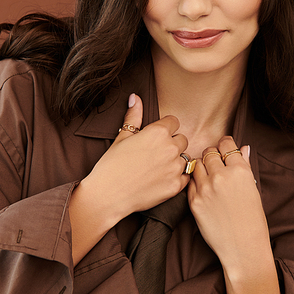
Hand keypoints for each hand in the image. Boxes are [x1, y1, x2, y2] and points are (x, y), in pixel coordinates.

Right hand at [79, 94, 189, 223]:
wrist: (108, 195)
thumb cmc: (111, 165)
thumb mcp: (122, 137)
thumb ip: (133, 116)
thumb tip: (135, 97)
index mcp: (158, 132)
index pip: (174, 122)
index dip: (165, 128)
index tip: (156, 137)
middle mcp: (170, 148)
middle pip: (182, 139)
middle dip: (172, 144)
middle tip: (155, 154)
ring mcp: (175, 168)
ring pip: (185, 158)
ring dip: (176, 161)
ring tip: (157, 168)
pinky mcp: (176, 186)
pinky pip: (186, 177)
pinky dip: (177, 177)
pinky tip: (161, 179)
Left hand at [187, 135, 270, 275]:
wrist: (243, 247)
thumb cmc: (252, 219)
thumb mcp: (253, 189)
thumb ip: (244, 166)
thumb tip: (243, 148)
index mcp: (240, 170)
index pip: (226, 144)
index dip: (225, 145)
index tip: (224, 150)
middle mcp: (221, 176)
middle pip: (209, 152)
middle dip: (212, 155)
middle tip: (215, 164)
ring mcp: (205, 189)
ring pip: (196, 165)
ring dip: (201, 167)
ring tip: (209, 177)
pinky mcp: (194, 201)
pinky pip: (190, 183)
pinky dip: (195, 183)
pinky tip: (204, 190)